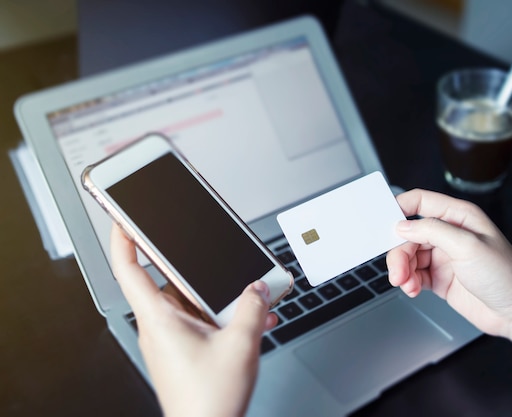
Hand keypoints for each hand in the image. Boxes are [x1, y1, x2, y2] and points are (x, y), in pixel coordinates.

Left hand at [110, 225, 275, 416]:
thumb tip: (258, 287)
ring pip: (191, 303)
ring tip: (248, 298)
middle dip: (198, 270)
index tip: (124, 218)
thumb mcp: (240, 344)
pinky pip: (200, 321)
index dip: (123, 238)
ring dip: (218, 298)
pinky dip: (221, 317)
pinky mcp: (184, 350)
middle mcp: (159, 327)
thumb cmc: (208, 401)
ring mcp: (171, 339)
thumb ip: (252, 308)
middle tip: (212, 255)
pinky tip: (249, 321)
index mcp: (159, 319)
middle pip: (170, 281)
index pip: (128, 269)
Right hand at [386, 189, 511, 336]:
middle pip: (409, 234)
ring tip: (407, 284)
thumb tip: (403, 226)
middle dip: (399, 252)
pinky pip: (413, 275)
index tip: (382, 220)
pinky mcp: (439, 278)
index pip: (421, 202)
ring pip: (408, 256)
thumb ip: (432, 231)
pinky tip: (413, 290)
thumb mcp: (468, 246)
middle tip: (398, 270)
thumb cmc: (505, 275)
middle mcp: (449, 234)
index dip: (399, 207)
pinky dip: (408, 282)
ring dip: (402, 270)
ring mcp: (443, 256)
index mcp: (458, 217)